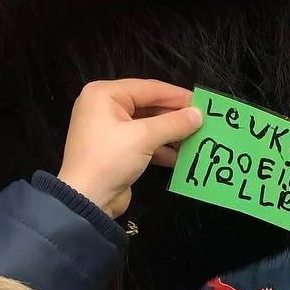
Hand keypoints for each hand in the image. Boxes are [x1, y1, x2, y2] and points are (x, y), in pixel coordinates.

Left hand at [57, 80, 201, 217]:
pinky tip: (181, 156)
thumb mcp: (144, 137)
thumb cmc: (110, 159)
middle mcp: (105, 107)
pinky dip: (161, 148)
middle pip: (148, 106)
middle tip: (203, 122)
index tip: (203, 102)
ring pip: (148, 125)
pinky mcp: (116, 150)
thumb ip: (174, 123)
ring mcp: (110, 130)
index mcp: (104, 95)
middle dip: (175, 116)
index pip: (149, 89)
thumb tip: (199, 114)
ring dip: (171, 134)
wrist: (87, 200)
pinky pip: (143, 142)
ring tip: (197, 139)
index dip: (177, 96)